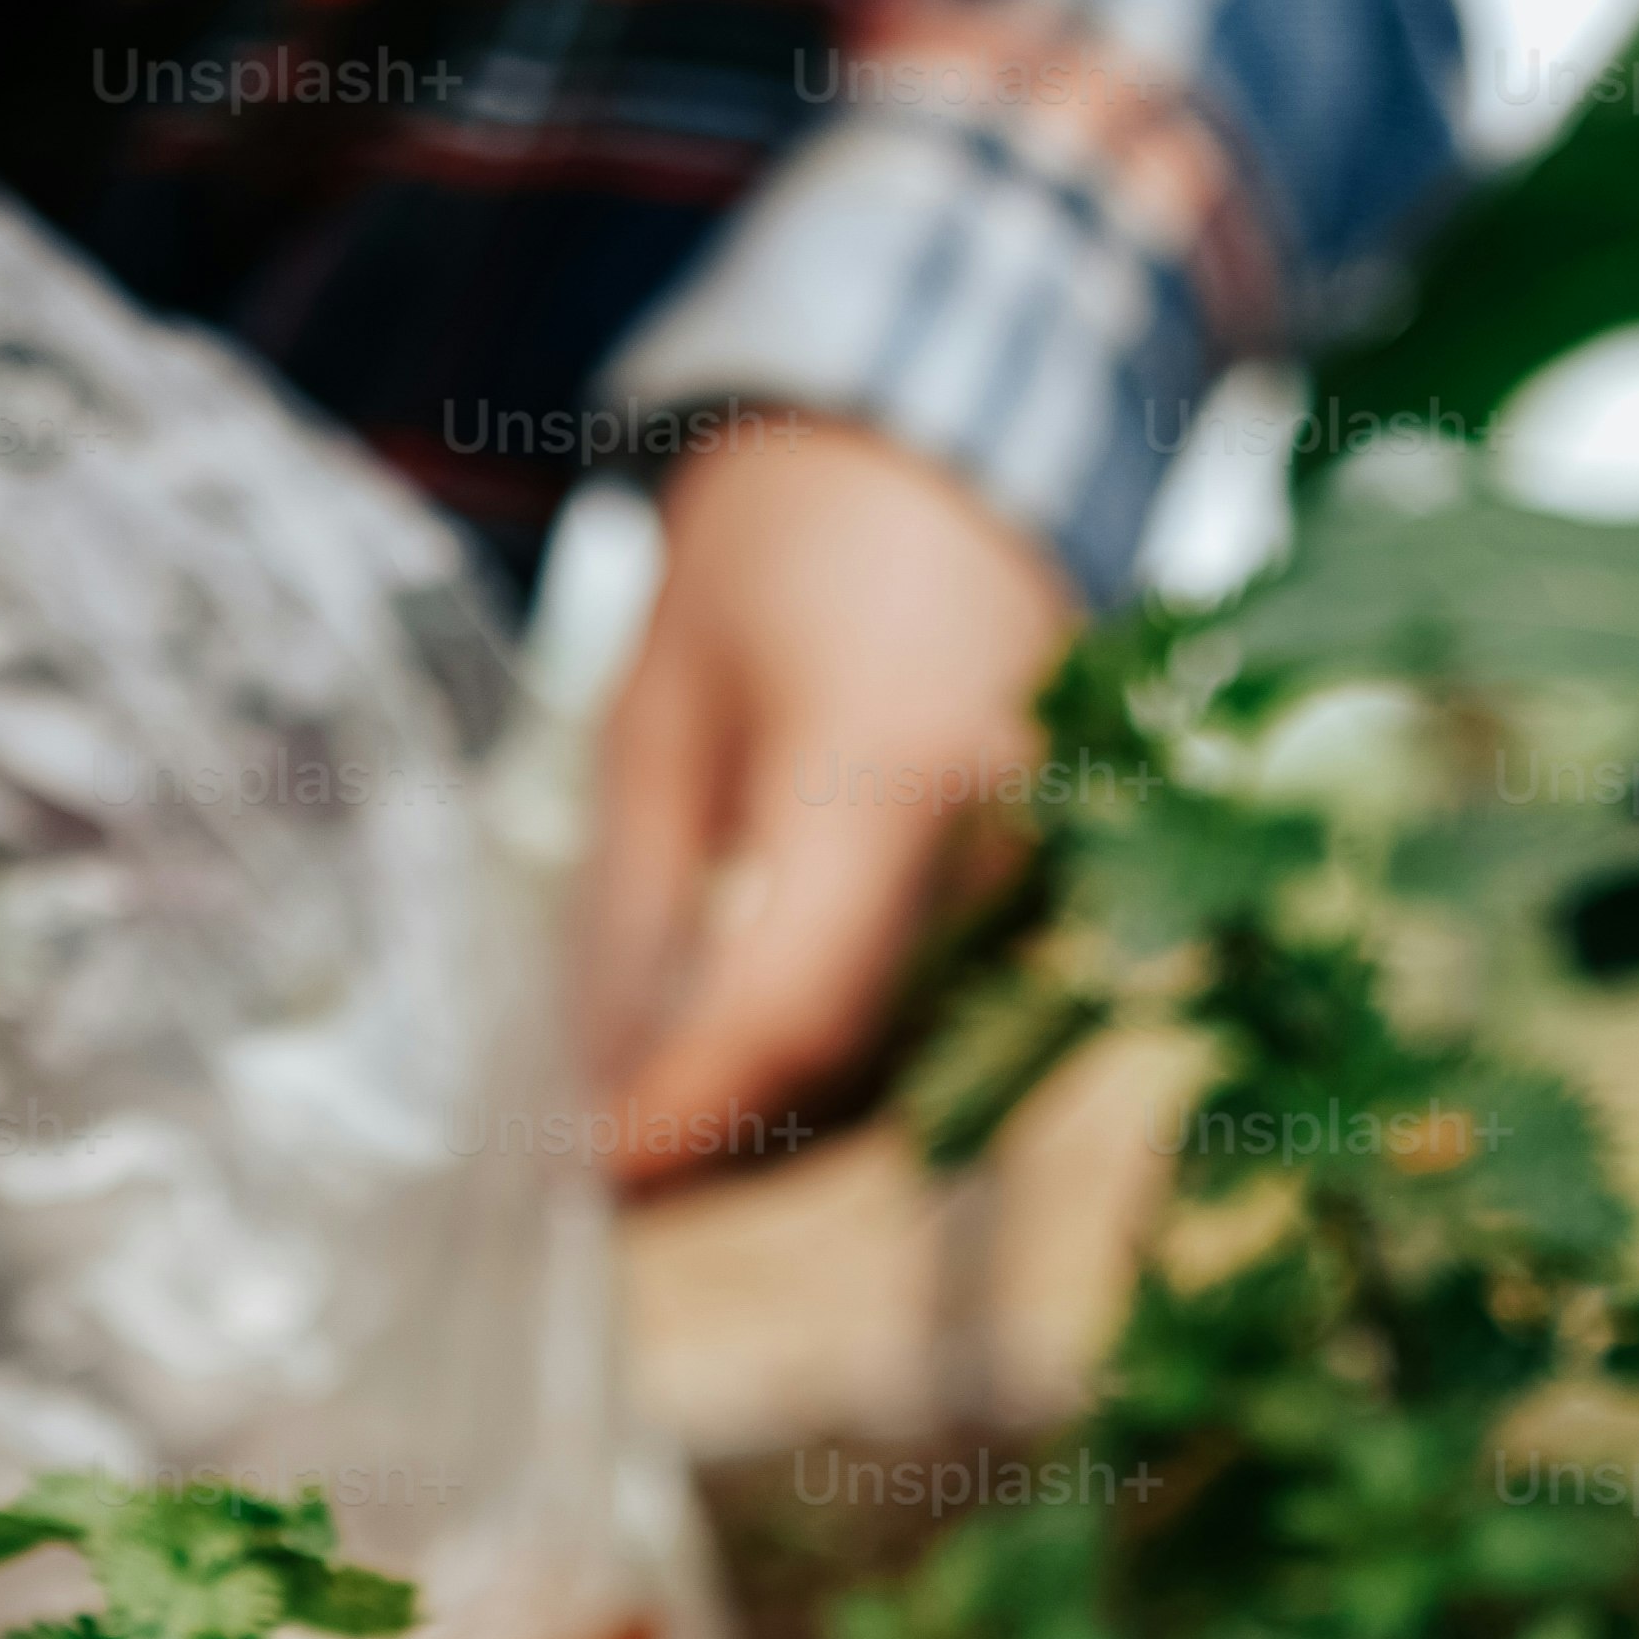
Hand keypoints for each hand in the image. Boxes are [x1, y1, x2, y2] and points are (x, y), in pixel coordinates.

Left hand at [574, 411, 1080, 1193]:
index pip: (787, 1012)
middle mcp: (998, 848)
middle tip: (590, 1181)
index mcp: (884, 770)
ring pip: (906, 1076)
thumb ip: (632, 911)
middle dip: (718, 1153)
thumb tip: (594, 1093)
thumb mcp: (658, 713)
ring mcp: (1047, 882)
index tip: (582, 1179)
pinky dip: (843, 1081)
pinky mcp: (1057, 902)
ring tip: (650, 1140)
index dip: (682, 1120)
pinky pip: (948, 1033)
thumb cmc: (781, 553)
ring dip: (778, 1135)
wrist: (952, 456)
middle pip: (854, 1072)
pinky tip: (746, 1082)